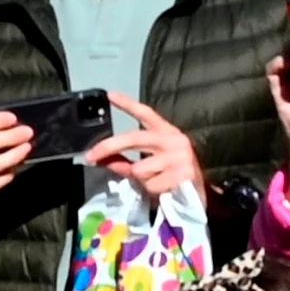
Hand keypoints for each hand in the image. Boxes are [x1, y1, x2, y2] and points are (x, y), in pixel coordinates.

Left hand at [95, 92, 205, 207]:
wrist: (199, 196)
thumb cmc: (171, 177)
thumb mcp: (148, 167)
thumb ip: (126, 162)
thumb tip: (102, 159)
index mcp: (167, 133)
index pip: (147, 114)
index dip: (129, 104)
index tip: (110, 94)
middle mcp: (175, 139)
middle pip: (135, 138)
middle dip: (109, 146)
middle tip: (90, 156)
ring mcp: (180, 156)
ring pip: (140, 168)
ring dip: (142, 180)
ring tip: (157, 182)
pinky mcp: (184, 173)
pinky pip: (151, 184)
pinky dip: (153, 191)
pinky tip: (166, 189)